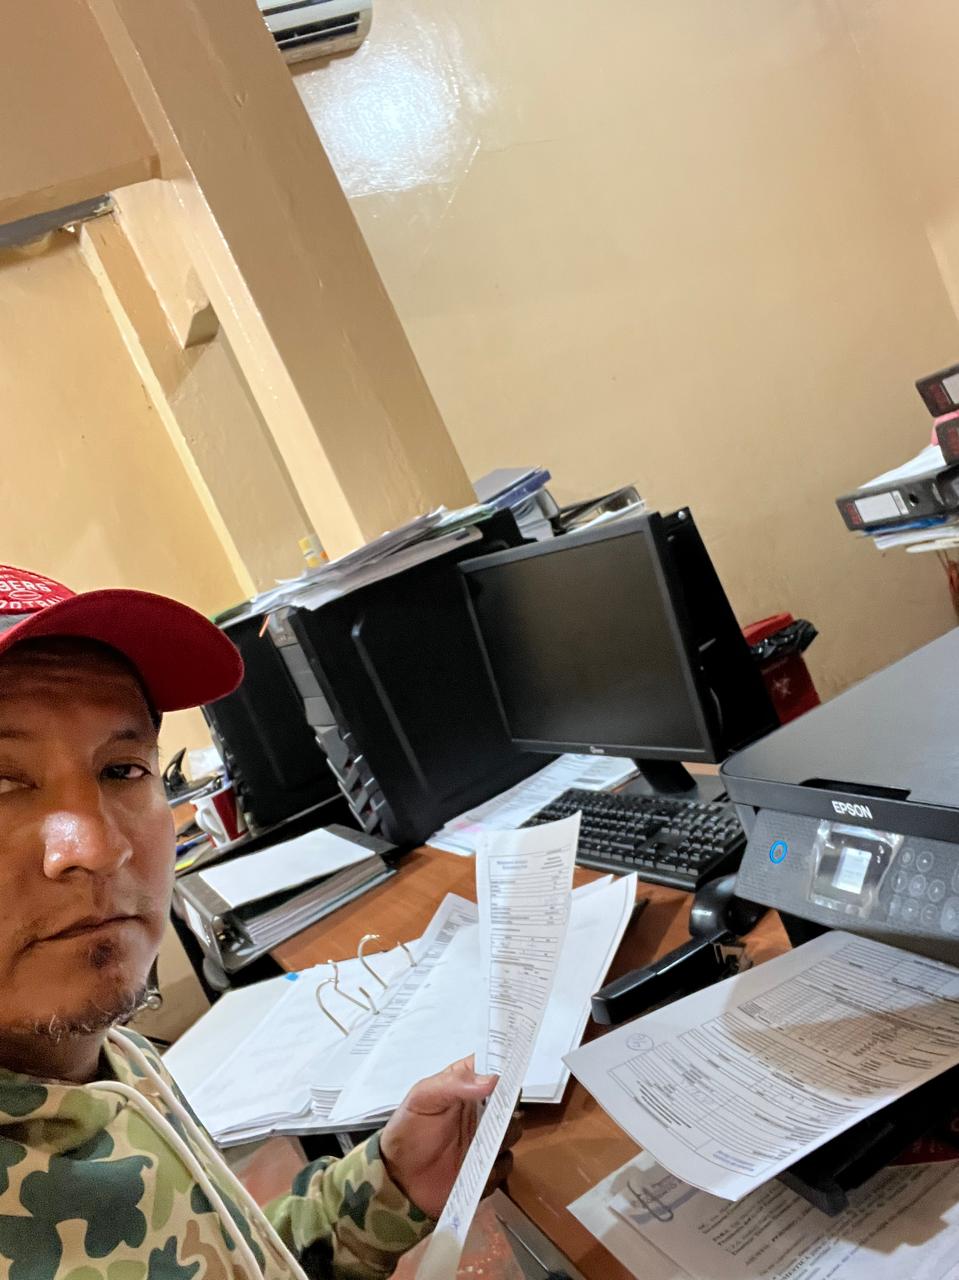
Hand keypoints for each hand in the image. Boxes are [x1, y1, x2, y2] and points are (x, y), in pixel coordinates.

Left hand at [379, 1056, 519, 1218]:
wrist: (397, 1180)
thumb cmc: (407, 1130)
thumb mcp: (422, 1098)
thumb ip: (454, 1084)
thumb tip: (493, 1079)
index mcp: (465, 1085)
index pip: (494, 1067)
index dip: (506, 1066)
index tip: (514, 1071)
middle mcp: (480, 1109)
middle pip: (510, 1101)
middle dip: (508, 1108)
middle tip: (495, 1117)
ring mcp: (485, 1138)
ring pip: (511, 1132)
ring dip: (503, 1138)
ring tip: (482, 1145)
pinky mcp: (487, 1167)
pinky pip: (505, 1164)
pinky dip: (497, 1167)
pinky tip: (479, 1168)